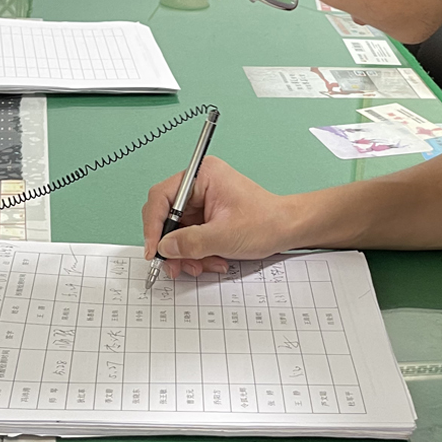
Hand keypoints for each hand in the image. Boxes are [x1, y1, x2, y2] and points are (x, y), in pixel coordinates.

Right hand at [141, 157, 296, 275]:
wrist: (288, 229)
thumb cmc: (266, 222)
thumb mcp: (224, 236)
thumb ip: (190, 242)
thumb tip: (164, 247)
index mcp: (203, 176)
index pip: (162, 196)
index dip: (153, 224)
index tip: (154, 249)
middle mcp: (200, 185)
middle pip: (167, 216)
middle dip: (172, 245)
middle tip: (175, 266)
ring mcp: (203, 202)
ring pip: (177, 231)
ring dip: (186, 253)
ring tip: (202, 266)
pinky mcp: (207, 217)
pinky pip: (190, 237)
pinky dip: (196, 253)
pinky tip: (212, 260)